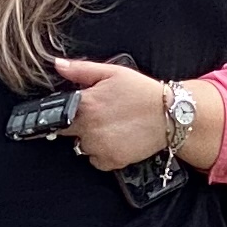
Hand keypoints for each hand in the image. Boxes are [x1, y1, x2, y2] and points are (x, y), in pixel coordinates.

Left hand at [47, 54, 193, 171]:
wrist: (170, 114)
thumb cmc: (142, 92)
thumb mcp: (112, 73)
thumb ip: (80, 70)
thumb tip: (58, 65)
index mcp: (85, 104)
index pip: (56, 114)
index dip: (62, 112)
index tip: (71, 112)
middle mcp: (88, 128)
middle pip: (66, 132)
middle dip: (76, 125)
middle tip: (98, 116)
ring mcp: (99, 147)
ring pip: (81, 147)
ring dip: (90, 139)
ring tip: (110, 127)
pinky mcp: (111, 161)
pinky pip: (96, 160)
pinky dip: (102, 154)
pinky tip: (116, 139)